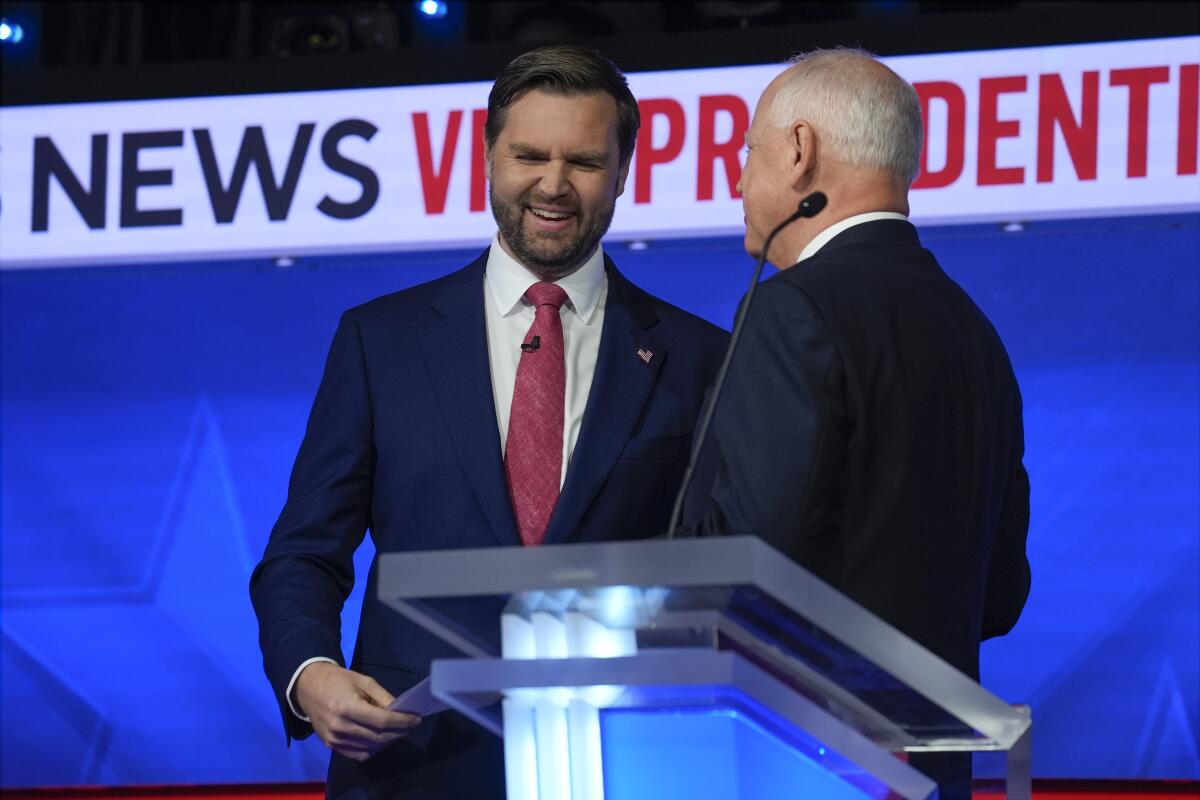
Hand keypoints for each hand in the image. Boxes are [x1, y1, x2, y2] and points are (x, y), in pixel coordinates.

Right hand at [295, 661, 421, 761]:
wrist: (308, 687)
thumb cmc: (339, 680)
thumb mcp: (364, 681)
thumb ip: (383, 697)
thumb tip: (401, 711)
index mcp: (348, 706)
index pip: (382, 720)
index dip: (402, 721)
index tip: (416, 719)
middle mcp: (340, 726)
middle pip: (378, 736)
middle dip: (398, 732)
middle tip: (410, 725)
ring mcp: (334, 739)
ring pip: (370, 747)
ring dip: (387, 741)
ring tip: (397, 731)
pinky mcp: (330, 745)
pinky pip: (358, 754)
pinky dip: (372, 749)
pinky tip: (380, 739)